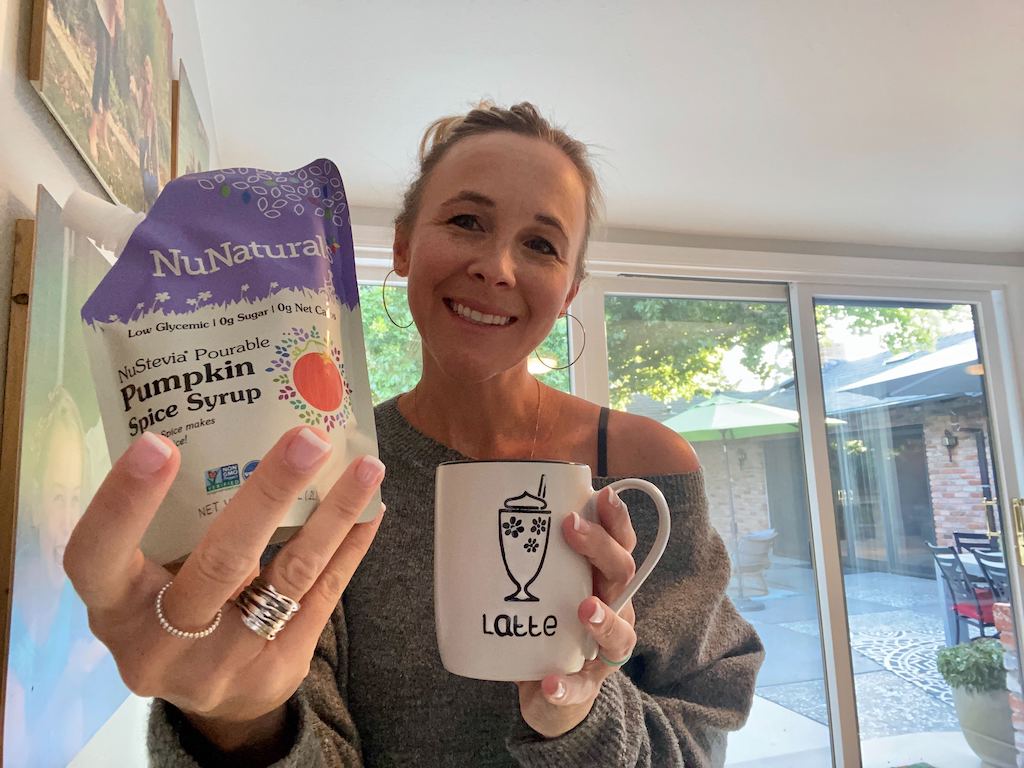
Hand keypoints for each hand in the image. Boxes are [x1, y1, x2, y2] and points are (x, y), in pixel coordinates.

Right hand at [63, 427, 383, 750]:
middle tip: (308, 438)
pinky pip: (322, 595)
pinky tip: (372, 508)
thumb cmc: (172, 611)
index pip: (97, 556)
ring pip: (288, 577)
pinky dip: (349, 546)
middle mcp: (162, 643)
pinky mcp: (279, 667)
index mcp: (114, 606)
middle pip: (219, 562)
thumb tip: (235, 427)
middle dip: (269, 493)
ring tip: (366, 467)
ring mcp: (225, 662)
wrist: (215, 703)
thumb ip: (174, 525)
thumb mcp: (148, 578)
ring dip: (333, 515)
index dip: (123, 503)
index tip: (159, 443)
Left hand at [516, 486, 637, 737]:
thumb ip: (528, 555)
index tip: (602, 495)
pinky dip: (566, 685)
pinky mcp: (584, 688)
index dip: (617, 520)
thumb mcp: (545, 585)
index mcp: (603, 581)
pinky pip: (580, 688)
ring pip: (621, 634)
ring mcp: (603, 652)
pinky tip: (550, 681)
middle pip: (623, 574)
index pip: (621, 544)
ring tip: (583, 608)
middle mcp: (614, 610)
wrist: (552, 691)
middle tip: (570, 527)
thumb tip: (477, 511)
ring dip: (604, 619)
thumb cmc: (548, 624)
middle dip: (600, 548)